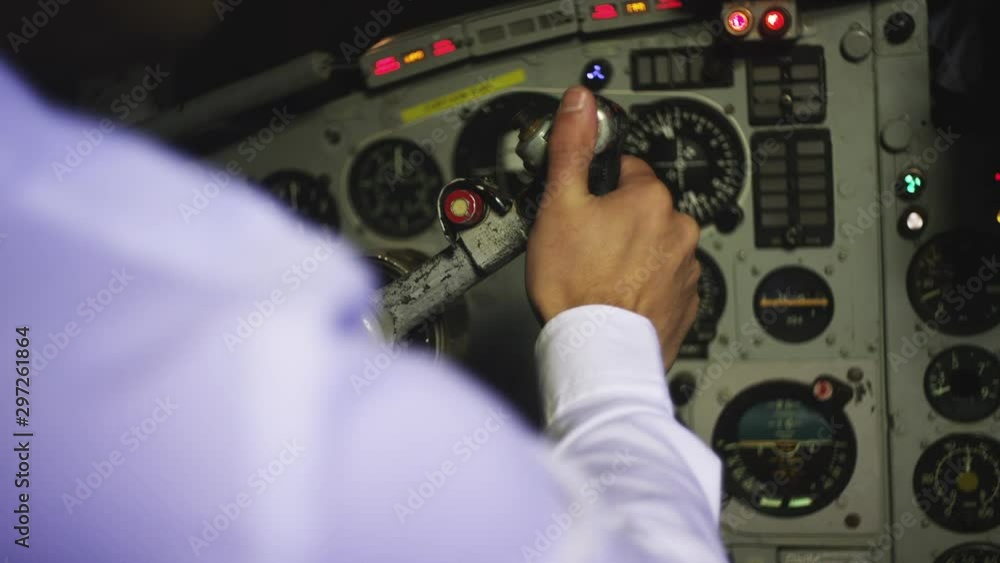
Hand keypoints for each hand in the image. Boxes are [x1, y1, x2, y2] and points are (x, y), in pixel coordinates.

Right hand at [525, 87, 700, 366]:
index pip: (626, 172)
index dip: (597, 189)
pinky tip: (617, 298)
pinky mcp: (687, 304)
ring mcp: (687, 270)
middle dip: (616, 224)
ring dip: (632, 256)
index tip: (581, 209)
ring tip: (599, 277)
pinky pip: (664, 283)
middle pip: (641, 212)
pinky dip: (644, 287)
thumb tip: (580, 101)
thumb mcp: (560, 203)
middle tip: (584, 247)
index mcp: (651, 198)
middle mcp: (679, 230)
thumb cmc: (577, 285)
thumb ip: (573, 146)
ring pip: (654, 248)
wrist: (597, 351)